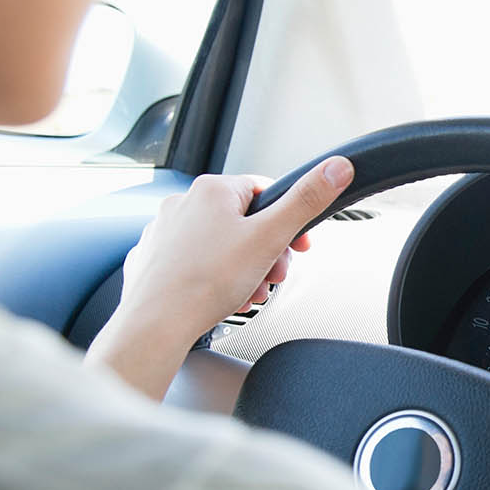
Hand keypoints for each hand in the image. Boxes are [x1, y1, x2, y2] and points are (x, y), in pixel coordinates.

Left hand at [87, 157, 353, 399]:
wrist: (156, 322)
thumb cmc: (205, 282)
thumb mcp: (270, 238)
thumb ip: (305, 201)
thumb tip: (336, 167)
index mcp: (212, 190)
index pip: (264, 192)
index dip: (287, 221)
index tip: (298, 246)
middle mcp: (183, 203)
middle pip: (243, 221)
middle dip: (265, 252)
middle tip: (272, 276)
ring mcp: (164, 230)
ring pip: (219, 244)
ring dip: (242, 269)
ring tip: (246, 292)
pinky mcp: (153, 257)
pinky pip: (194, 262)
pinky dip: (212, 277)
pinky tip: (220, 297)